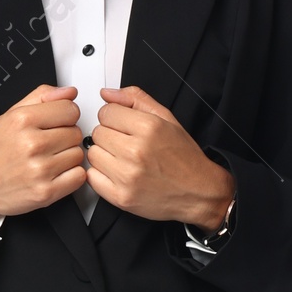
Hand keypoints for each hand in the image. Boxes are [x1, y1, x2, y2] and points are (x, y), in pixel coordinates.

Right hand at [0, 86, 84, 218]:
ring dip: (68, 157)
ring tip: (48, 159)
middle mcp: (32, 144)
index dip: (65, 116)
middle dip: (65, 136)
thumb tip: (69, 92)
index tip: (56, 123)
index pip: (70, 109)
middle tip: (47, 144)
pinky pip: (78, 177)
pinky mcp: (45, 192)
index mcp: (23, 120)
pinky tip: (55, 173)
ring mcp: (40, 170)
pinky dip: (71, 175)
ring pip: (78, 155)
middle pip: (76, 133)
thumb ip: (41, 97)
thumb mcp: (11, 115)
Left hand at [85, 87, 235, 227]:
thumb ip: (136, 100)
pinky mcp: (121, 197)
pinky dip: (100, 175)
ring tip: (123, 159)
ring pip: (92, 154)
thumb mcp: (167, 119)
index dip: (114, 117)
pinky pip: (92, 178)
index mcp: (148, 128)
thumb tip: (108, 94)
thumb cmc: (184, 158)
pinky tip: (117, 173)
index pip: (106, 112)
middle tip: (126, 144)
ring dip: (104, 155)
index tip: (123, 125)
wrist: (199, 192)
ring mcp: (127, 176)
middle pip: (97, 133)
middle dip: (109, 135)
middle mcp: (136, 152)